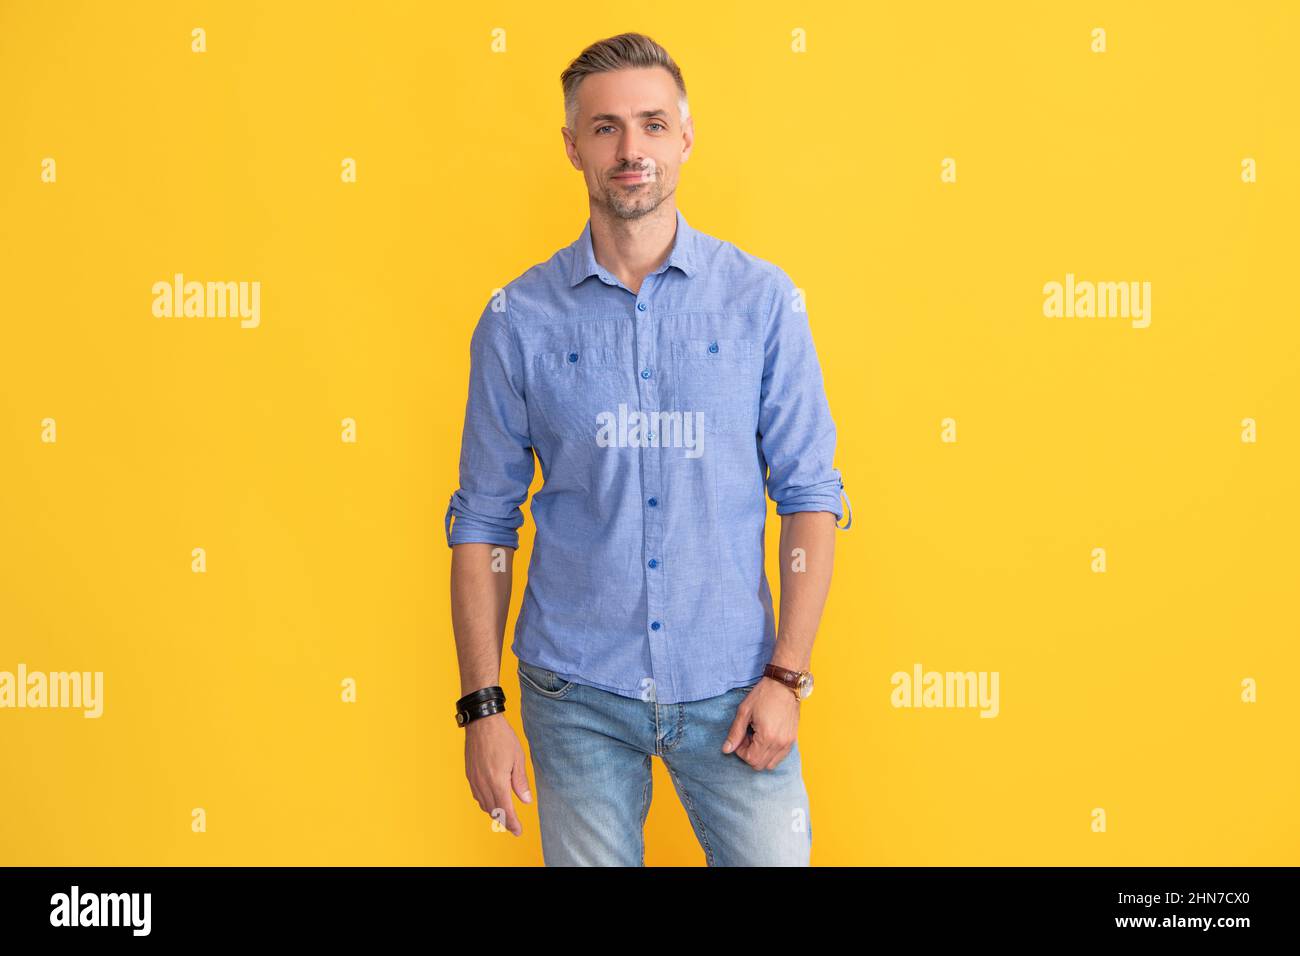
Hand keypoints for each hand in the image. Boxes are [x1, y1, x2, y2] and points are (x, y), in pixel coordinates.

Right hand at [464, 712, 531, 835]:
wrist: (482, 723)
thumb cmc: (502, 737)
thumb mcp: (518, 758)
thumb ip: (520, 782)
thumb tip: (526, 801)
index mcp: (497, 781)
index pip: (505, 810)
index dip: (512, 823)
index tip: (518, 831)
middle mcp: (483, 783)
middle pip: (493, 810)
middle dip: (504, 820)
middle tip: (513, 826)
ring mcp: (474, 779)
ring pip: (483, 804)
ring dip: (494, 812)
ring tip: (504, 814)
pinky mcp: (469, 774)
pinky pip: (477, 795)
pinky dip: (485, 802)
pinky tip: (491, 799)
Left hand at [721, 677, 798, 770]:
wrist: (784, 684)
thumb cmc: (764, 694)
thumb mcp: (744, 711)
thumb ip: (735, 733)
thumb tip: (726, 749)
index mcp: (767, 736)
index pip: (750, 759)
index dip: (741, 751)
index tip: (741, 737)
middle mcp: (780, 743)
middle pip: (760, 765)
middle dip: (749, 754)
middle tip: (748, 737)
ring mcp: (788, 742)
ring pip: (770, 764)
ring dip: (760, 755)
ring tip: (757, 737)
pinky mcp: (793, 739)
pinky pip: (780, 757)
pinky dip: (771, 753)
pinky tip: (766, 738)